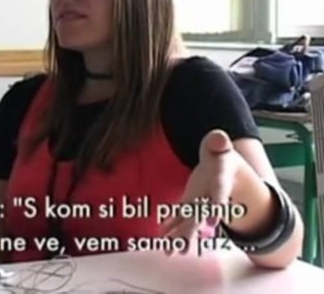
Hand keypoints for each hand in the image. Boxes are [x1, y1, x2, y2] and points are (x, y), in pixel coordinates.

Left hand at [161, 129, 242, 252]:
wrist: (228, 169)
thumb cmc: (222, 155)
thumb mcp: (221, 146)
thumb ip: (219, 142)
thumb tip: (220, 138)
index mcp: (221, 179)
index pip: (220, 190)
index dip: (218, 202)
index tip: (213, 219)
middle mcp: (211, 196)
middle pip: (203, 214)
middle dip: (193, 230)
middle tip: (184, 247)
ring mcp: (201, 202)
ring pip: (191, 221)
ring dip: (180, 235)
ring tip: (171, 251)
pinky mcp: (191, 202)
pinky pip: (180, 216)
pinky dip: (172, 226)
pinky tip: (162, 237)